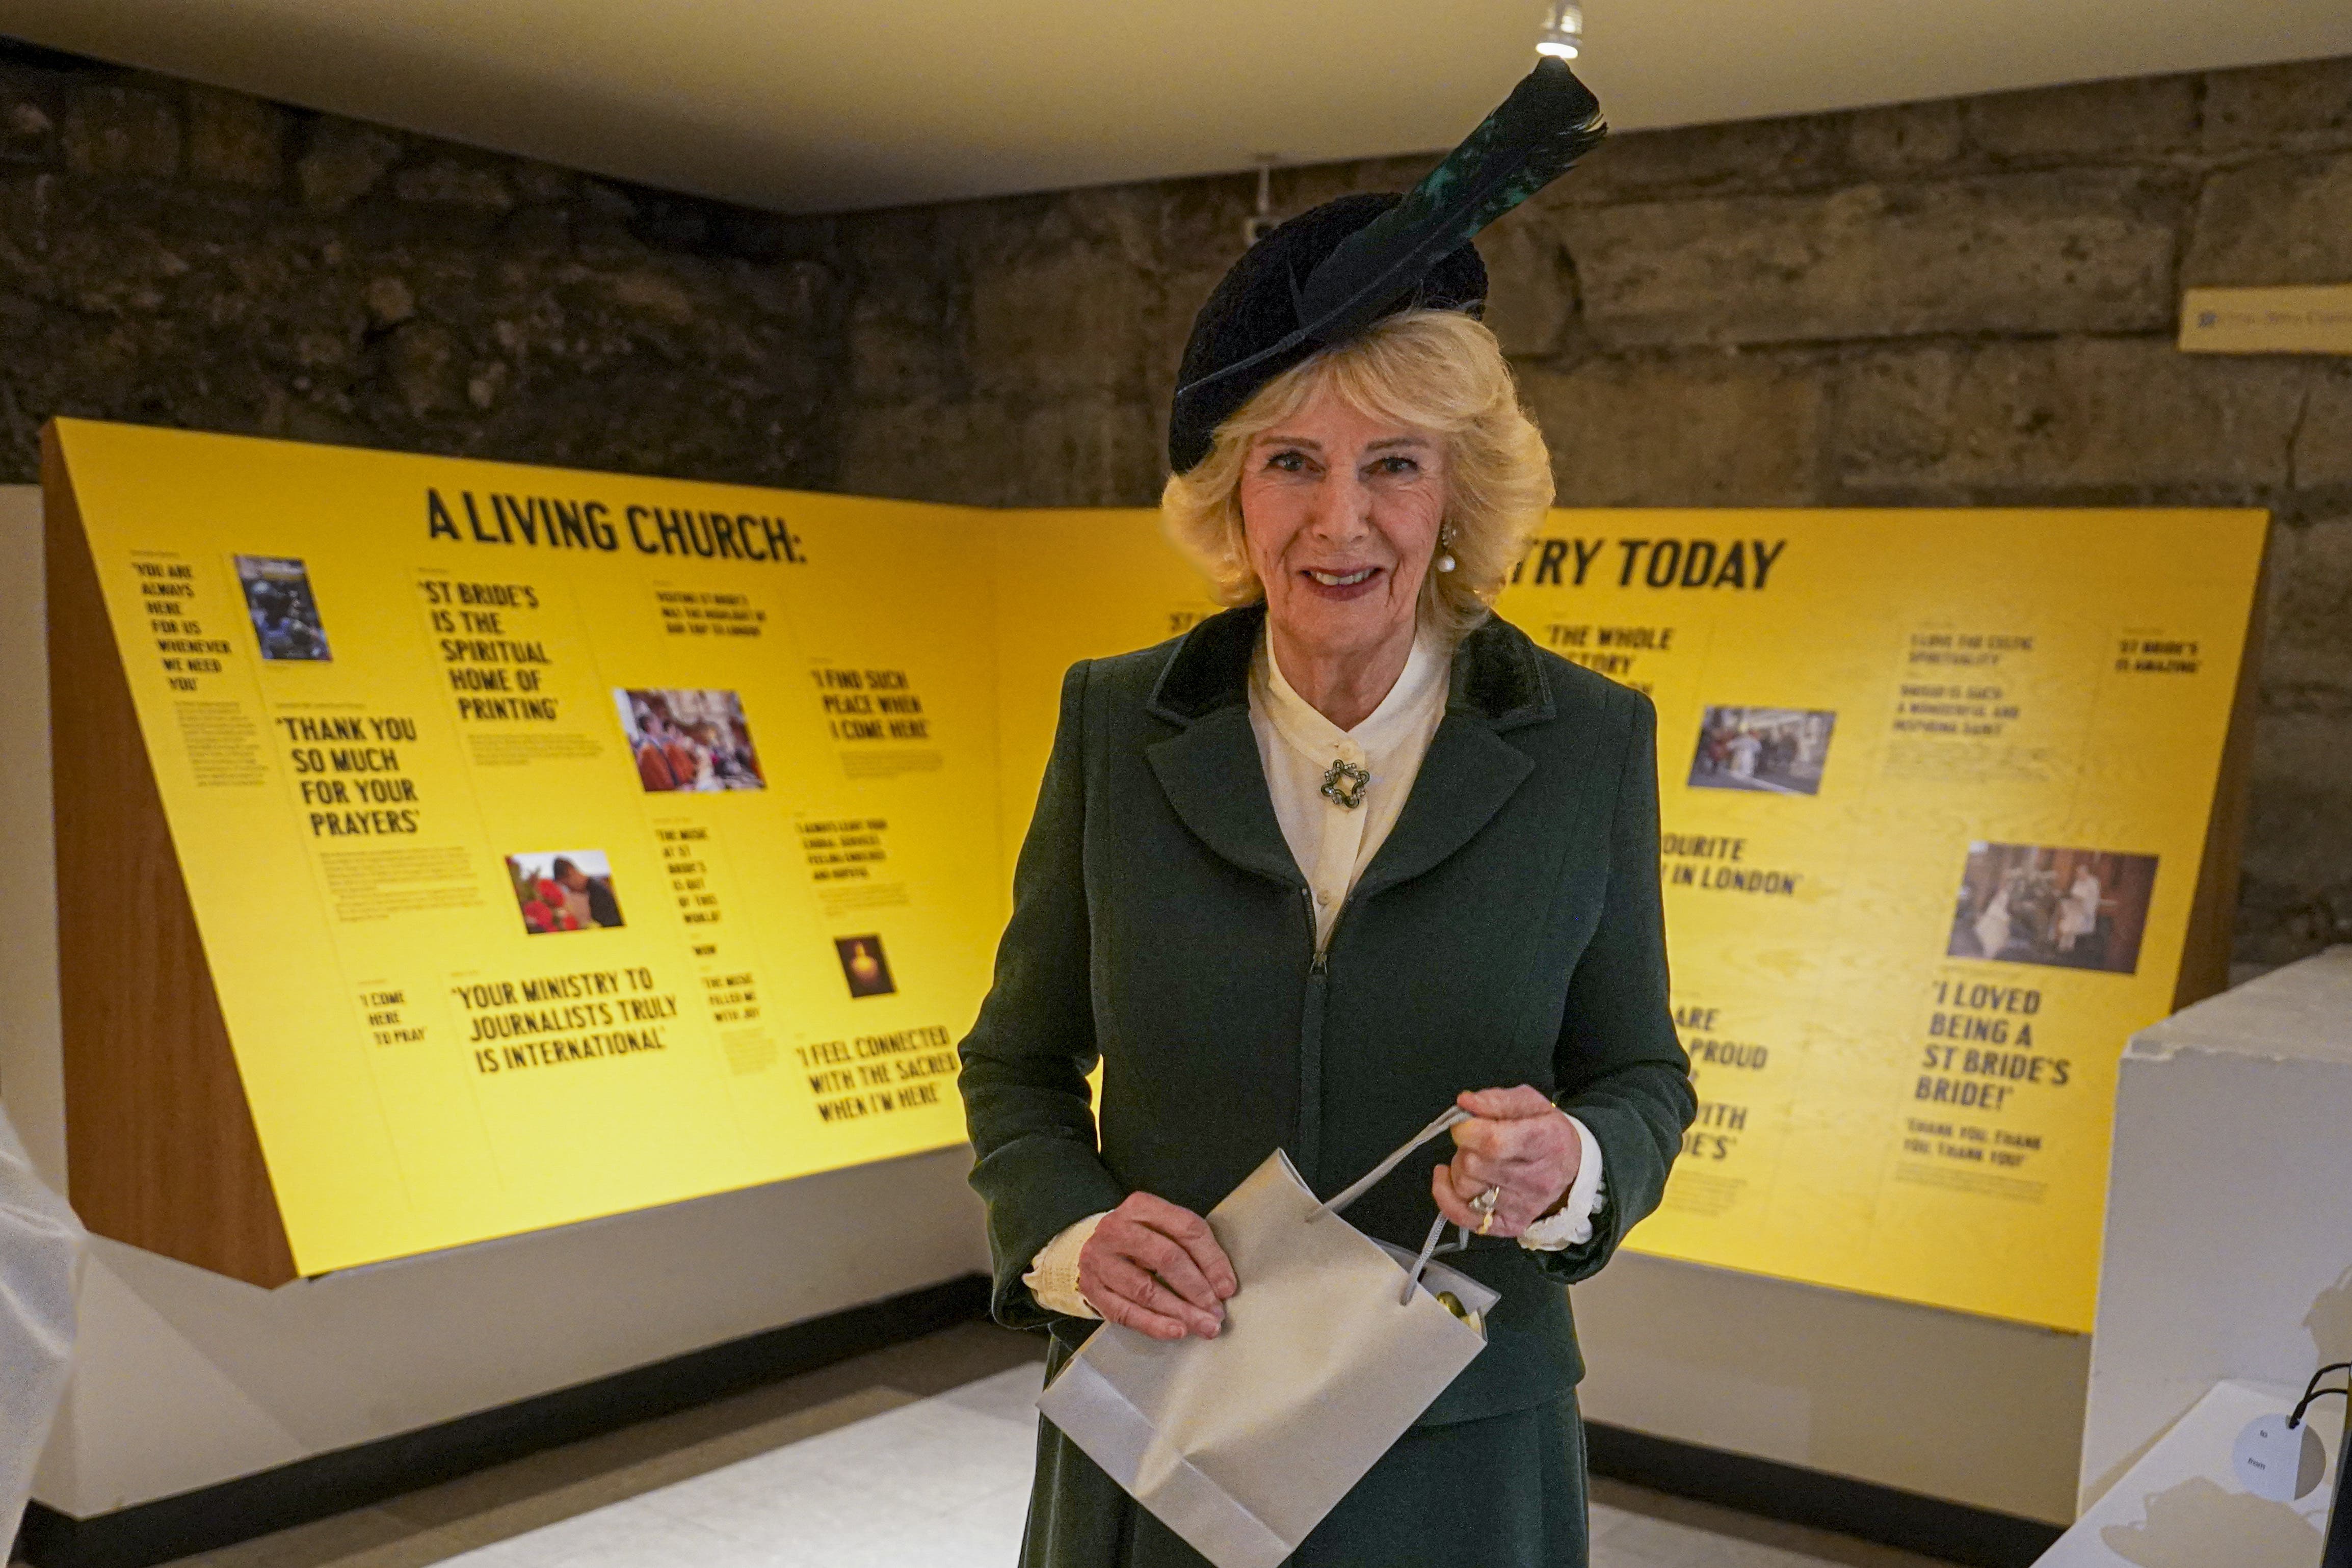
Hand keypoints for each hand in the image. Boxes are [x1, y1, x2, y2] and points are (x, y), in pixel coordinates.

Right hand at [1078, 1192, 1238, 1340]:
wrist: (1098, 1250)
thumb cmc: (1141, 1240)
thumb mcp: (1165, 1229)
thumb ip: (1193, 1247)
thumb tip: (1223, 1285)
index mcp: (1141, 1206)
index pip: (1186, 1228)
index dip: (1212, 1259)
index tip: (1227, 1287)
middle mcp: (1116, 1228)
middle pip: (1166, 1257)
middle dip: (1197, 1289)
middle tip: (1216, 1311)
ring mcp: (1100, 1259)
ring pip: (1146, 1289)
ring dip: (1180, 1312)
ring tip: (1204, 1326)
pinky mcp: (1092, 1288)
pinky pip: (1126, 1312)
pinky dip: (1154, 1325)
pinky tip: (1177, 1331)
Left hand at [1431, 1086, 1578, 1239]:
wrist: (1573, 1168)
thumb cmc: (1547, 1131)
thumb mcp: (1531, 1104)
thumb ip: (1497, 1100)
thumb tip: (1464, 1102)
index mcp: (1542, 1142)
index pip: (1493, 1142)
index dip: (1467, 1131)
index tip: (1465, 1125)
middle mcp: (1535, 1180)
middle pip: (1473, 1166)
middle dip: (1464, 1149)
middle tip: (1474, 1143)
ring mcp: (1523, 1207)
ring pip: (1465, 1189)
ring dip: (1459, 1171)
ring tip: (1474, 1162)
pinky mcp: (1511, 1225)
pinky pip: (1465, 1218)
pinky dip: (1447, 1198)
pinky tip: (1447, 1180)